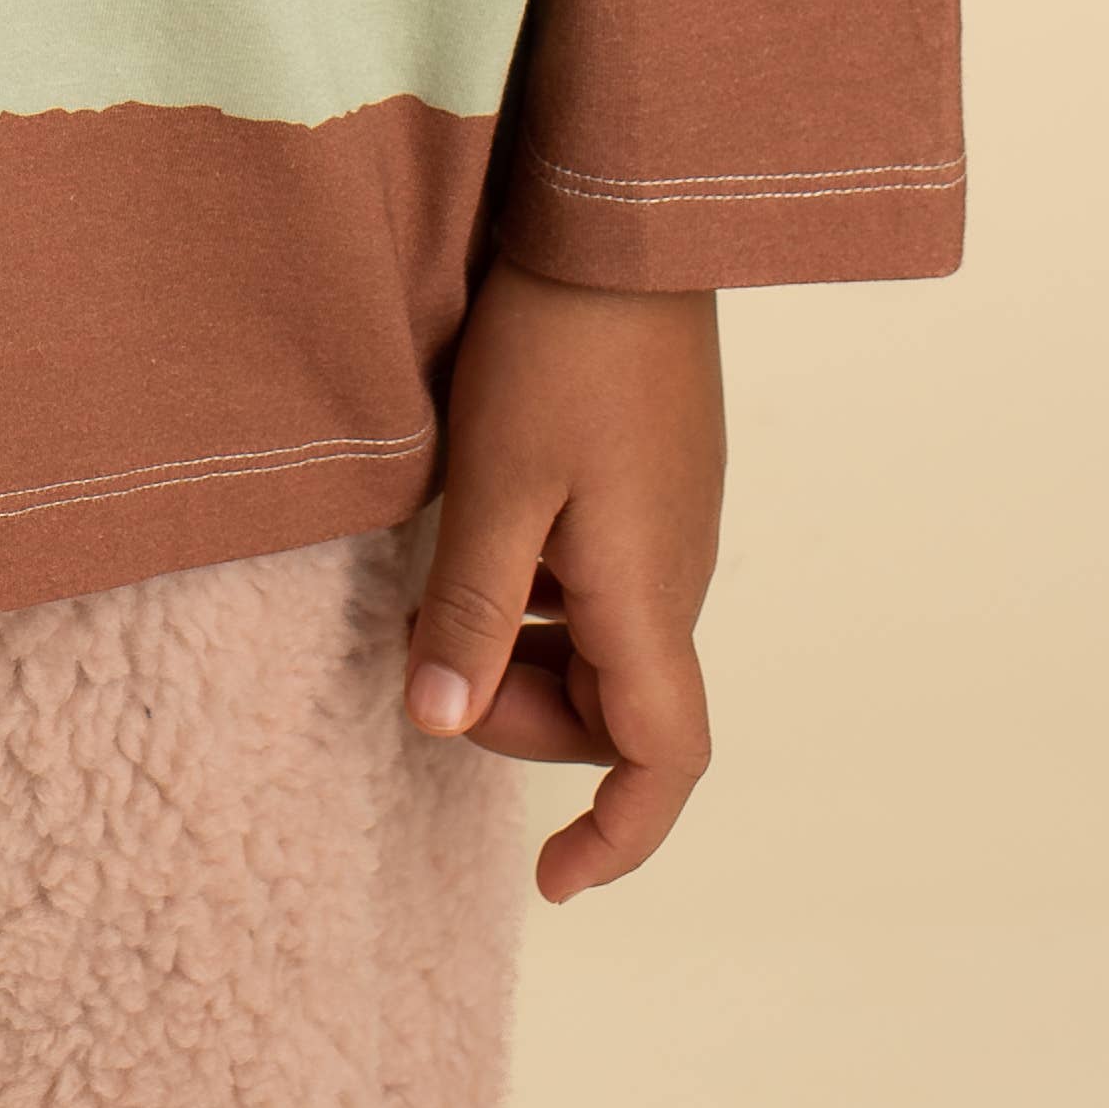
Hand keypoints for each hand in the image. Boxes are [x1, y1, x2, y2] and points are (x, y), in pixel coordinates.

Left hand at [402, 258, 722, 901]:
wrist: (626, 225)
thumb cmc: (559, 348)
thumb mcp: (495, 484)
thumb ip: (470, 612)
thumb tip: (439, 724)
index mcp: (647, 599)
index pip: (665, 763)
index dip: (619, 840)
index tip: (552, 882)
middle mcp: (676, 578)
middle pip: (614, 712)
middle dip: (521, 718)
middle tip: (432, 659)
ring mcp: (670, 527)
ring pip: (601, 646)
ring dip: (523, 649)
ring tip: (442, 587)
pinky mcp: (653, 482)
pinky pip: (602, 583)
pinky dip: (540, 592)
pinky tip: (484, 529)